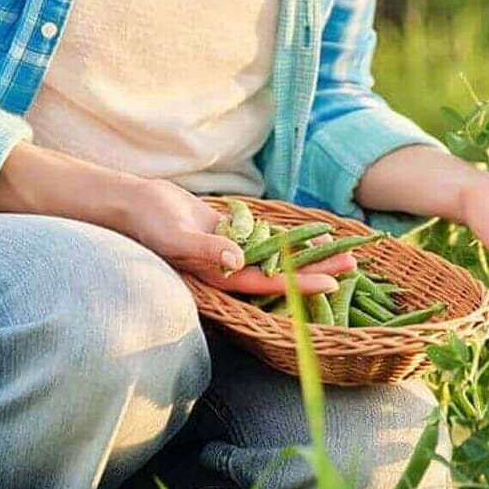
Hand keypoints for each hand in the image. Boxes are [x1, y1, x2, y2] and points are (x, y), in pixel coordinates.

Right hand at [124, 180, 353, 293]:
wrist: (134, 204)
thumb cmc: (149, 224)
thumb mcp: (176, 237)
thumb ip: (205, 250)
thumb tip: (235, 261)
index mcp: (220, 277)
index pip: (269, 283)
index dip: (301, 284)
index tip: (332, 283)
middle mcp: (232, 269)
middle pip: (283, 271)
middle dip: (318, 269)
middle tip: (353, 265)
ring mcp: (235, 251)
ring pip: (281, 255)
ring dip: (311, 254)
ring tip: (345, 252)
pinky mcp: (234, 233)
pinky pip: (270, 237)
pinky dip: (292, 237)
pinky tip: (317, 236)